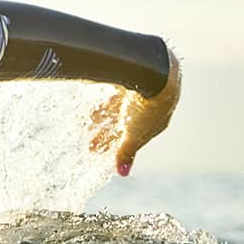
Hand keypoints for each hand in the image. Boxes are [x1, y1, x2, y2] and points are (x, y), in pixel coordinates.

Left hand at [88, 47, 179, 176]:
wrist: (152, 71)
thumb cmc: (147, 105)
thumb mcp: (134, 133)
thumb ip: (126, 152)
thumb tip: (123, 172)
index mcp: (158, 122)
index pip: (137, 138)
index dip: (120, 146)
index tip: (104, 153)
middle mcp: (152, 106)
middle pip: (126, 124)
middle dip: (107, 135)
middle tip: (91, 145)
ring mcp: (143, 91)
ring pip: (119, 109)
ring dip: (102, 120)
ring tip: (85, 127)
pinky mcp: (133, 76)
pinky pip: (115, 93)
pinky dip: (103, 102)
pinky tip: (91, 106)